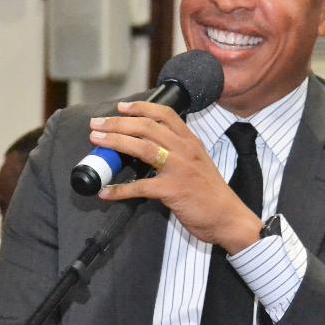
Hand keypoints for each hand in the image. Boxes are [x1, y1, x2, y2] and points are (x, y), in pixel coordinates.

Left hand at [89, 101, 261, 253]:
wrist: (228, 217)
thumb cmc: (211, 193)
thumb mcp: (198, 163)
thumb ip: (177, 152)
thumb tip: (147, 149)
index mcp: (191, 142)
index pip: (165, 114)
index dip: (141, 107)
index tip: (121, 107)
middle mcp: (185, 150)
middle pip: (147, 127)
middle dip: (118, 123)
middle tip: (97, 124)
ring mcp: (179, 169)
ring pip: (142, 148)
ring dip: (115, 142)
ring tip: (96, 140)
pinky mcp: (173, 191)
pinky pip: (140, 187)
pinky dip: (120, 189)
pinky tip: (105, 191)